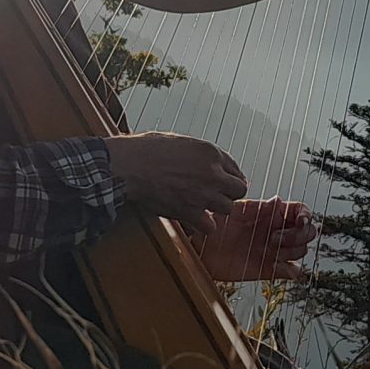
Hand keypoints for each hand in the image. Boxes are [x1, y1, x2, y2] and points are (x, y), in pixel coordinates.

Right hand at [105, 132, 246, 223]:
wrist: (130, 166)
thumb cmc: (146, 150)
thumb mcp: (180, 141)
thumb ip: (198, 154)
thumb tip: (203, 162)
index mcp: (210, 152)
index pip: (236, 169)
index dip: (230, 177)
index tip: (224, 182)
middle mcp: (212, 173)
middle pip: (239, 190)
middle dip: (229, 193)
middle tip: (217, 194)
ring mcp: (203, 194)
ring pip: (228, 208)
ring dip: (216, 209)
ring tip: (204, 206)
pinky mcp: (190, 212)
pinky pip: (210, 226)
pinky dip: (203, 225)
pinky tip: (195, 220)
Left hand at [199, 197, 316, 281]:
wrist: (198, 247)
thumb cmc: (212, 225)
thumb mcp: (232, 211)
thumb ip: (256, 208)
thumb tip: (277, 201)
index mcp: (270, 214)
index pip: (300, 211)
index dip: (306, 215)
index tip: (300, 221)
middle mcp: (276, 231)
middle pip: (307, 233)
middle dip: (296, 236)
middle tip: (274, 239)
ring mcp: (273, 250)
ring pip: (301, 251)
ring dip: (290, 251)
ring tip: (267, 250)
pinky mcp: (268, 269)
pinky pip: (292, 271)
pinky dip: (291, 271)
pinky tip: (274, 265)